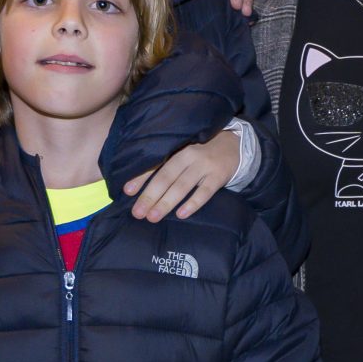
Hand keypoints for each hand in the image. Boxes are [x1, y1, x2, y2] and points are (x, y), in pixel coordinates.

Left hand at [126, 129, 242, 221]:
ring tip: (153, 217)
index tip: (128, 192)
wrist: (235, 144)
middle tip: (138, 213)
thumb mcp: (185, 151)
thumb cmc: (203, 150)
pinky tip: (181, 214)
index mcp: (177, 148)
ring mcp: (205, 166)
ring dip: (166, 202)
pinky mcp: (219, 176)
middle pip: (166, 178)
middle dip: (150, 196)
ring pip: (182, 186)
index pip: (156, 164)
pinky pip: (205, 192)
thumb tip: (142, 184)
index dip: (141, 178)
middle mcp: (189, 156)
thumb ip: (168, 164)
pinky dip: (193, 203)